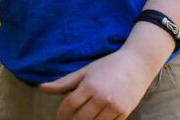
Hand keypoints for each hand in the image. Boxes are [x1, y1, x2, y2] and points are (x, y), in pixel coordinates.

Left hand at [38, 48, 158, 119]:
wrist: (137, 65)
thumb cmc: (108, 66)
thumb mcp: (85, 71)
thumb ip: (64, 82)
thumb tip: (42, 88)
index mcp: (90, 86)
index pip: (70, 105)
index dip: (61, 112)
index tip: (60, 114)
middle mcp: (102, 98)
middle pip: (80, 118)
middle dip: (72, 119)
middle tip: (70, 117)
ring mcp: (115, 107)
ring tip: (82, 116)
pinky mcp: (125, 113)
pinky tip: (96, 117)